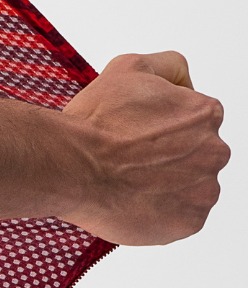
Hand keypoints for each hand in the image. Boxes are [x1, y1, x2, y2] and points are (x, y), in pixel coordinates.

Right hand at [58, 51, 230, 245]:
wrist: (72, 165)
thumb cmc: (96, 120)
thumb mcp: (129, 67)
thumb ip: (168, 65)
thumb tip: (181, 79)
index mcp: (205, 114)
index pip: (194, 116)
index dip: (161, 119)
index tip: (137, 127)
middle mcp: (214, 151)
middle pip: (195, 152)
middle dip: (167, 152)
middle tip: (129, 152)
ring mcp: (204, 190)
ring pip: (188, 184)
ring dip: (164, 181)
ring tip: (126, 177)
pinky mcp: (189, 222)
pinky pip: (179, 215)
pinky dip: (158, 208)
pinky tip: (131, 196)